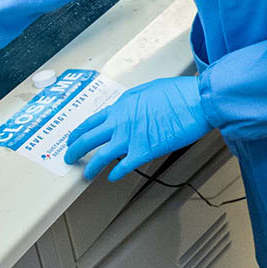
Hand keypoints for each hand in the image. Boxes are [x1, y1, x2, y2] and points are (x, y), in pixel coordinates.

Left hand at [65, 77, 208, 181]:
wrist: (197, 101)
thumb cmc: (179, 93)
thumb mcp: (148, 90)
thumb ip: (132, 101)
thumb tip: (127, 109)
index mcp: (121, 106)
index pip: (91, 121)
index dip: (78, 132)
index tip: (74, 138)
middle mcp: (121, 122)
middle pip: (87, 139)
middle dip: (74, 150)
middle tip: (69, 157)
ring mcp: (130, 138)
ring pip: (99, 156)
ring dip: (89, 167)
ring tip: (85, 174)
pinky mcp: (144, 151)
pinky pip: (123, 167)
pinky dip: (115, 174)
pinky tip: (112, 177)